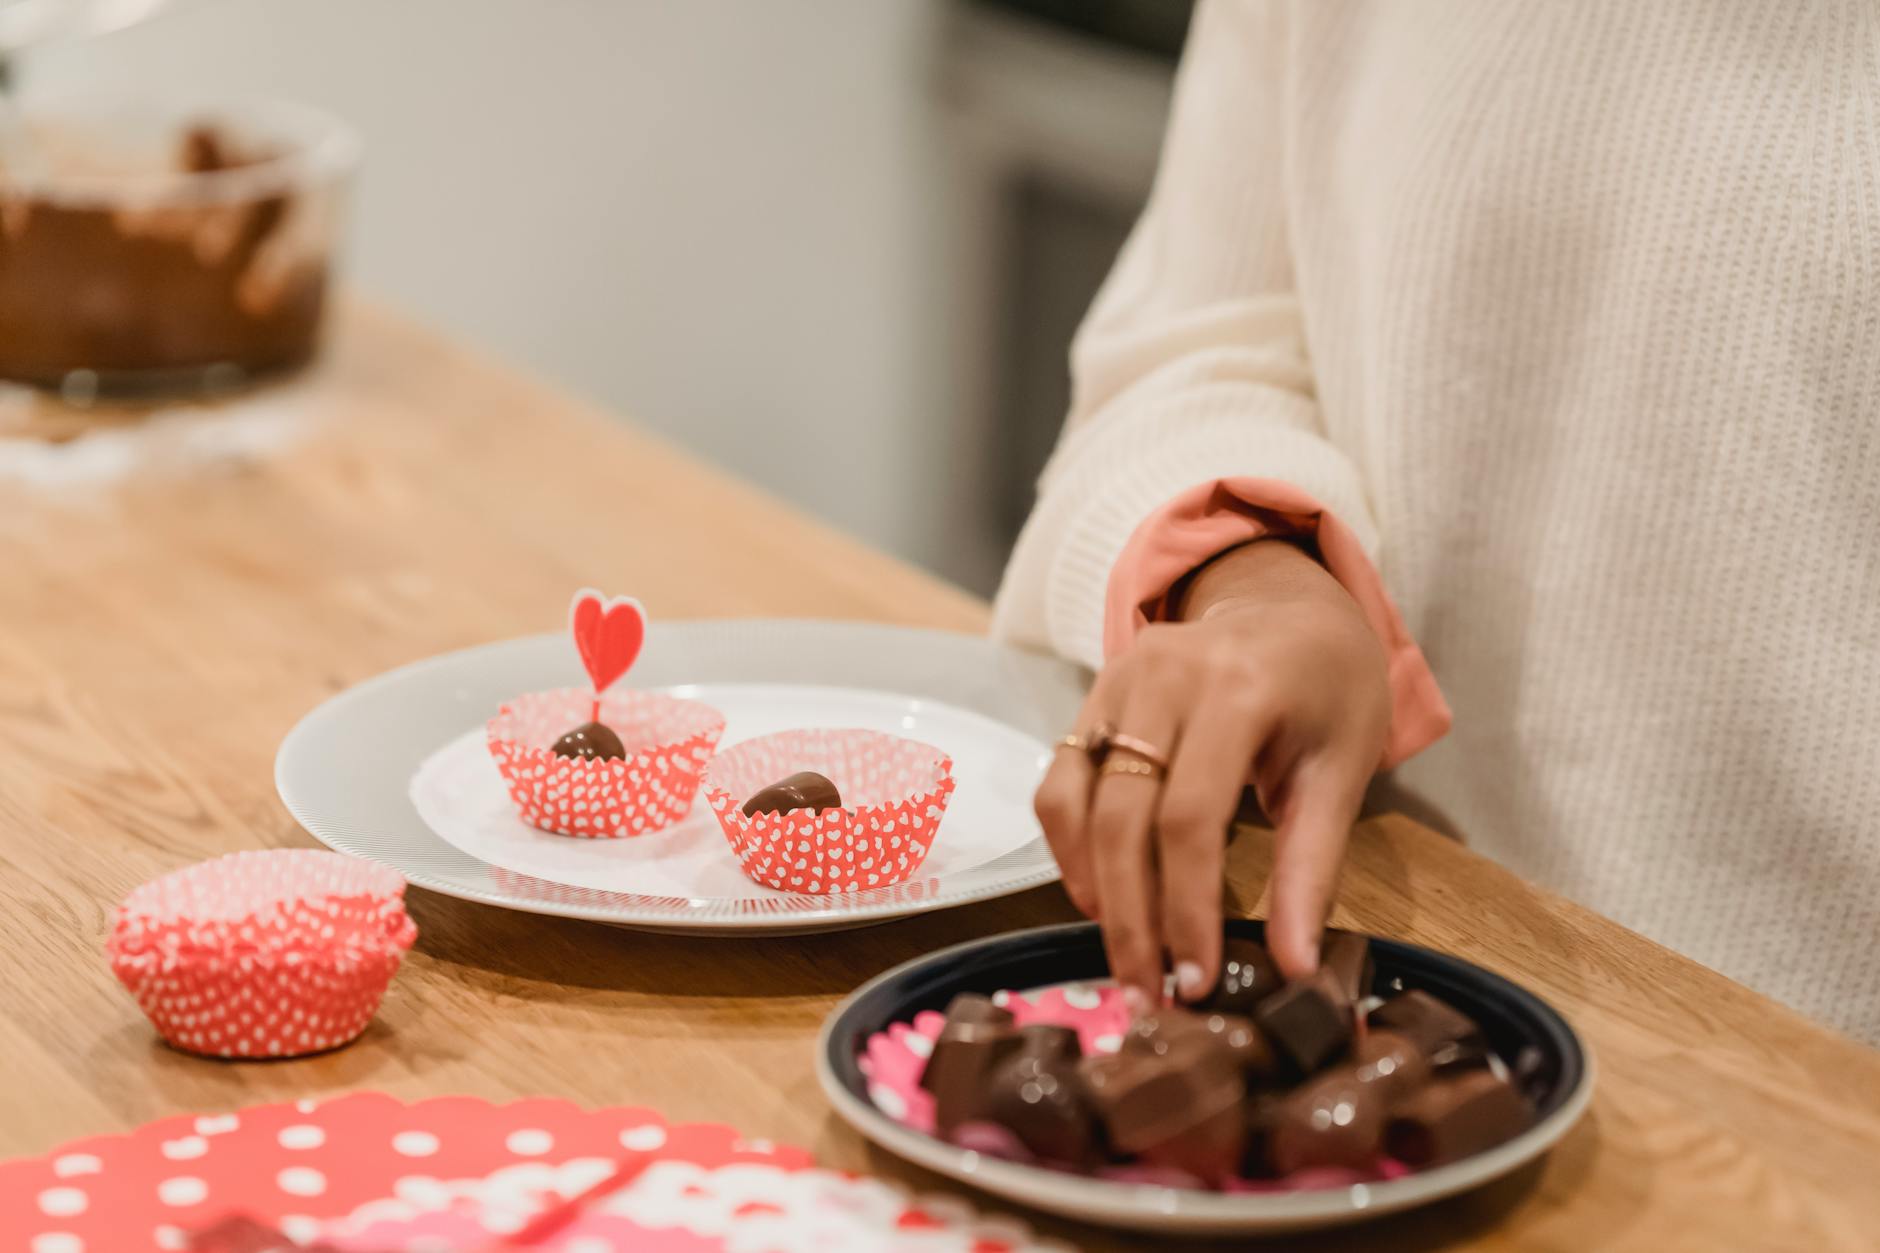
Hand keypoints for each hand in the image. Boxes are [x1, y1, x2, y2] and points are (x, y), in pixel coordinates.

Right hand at [1033, 539, 1390, 1003]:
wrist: (1287, 606)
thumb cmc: (1329, 688)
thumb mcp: (1343, 770)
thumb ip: (1312, 869)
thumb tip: (1294, 969)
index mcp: (1238, 689)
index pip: (1191, 819)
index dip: (1185, 909)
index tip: (1196, 981)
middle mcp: (1163, 676)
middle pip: (1122, 819)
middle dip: (1132, 920)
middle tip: (1150, 994)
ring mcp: (1116, 680)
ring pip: (1074, 803)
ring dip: (1091, 889)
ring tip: (1124, 955)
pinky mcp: (1091, 695)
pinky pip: (1058, 781)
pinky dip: (1068, 847)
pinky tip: (1099, 896)